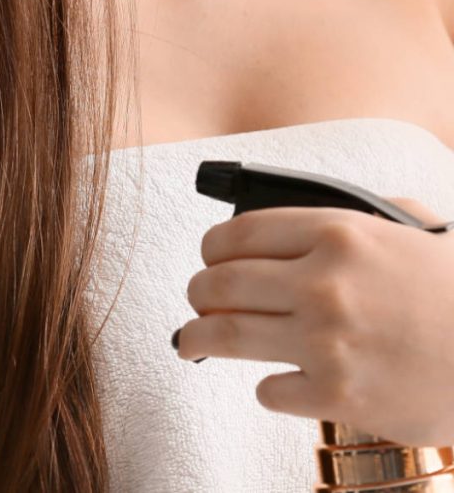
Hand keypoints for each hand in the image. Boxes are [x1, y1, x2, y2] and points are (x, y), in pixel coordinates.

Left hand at [176, 197, 453, 445]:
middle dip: (198, 293)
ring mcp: (327, 341)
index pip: (237, 234)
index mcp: (340, 234)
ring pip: (222, 334)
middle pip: (218, 283)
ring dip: (196, 337)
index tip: (209, 259)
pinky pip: (267, 390)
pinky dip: (266, 387)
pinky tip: (279, 381)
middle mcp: (324, 283)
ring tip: (189, 341)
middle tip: (197, 302)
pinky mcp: (337, 395)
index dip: (211, 249)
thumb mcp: (420, 232)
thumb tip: (308, 214)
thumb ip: (362, 216)